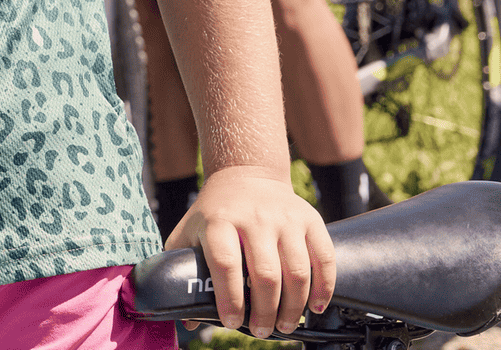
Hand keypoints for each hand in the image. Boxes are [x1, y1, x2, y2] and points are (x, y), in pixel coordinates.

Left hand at [170, 167, 334, 335]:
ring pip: (297, 272)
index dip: (229, 298)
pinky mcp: (310, 220)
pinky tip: (315, 307)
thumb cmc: (214, 213)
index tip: (231, 322)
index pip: (225, 264)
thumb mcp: (189, 232)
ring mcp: (285, 218)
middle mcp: (254, 218)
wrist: (246, 174)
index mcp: (219, 221)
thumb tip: (185, 319)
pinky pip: (324, 259)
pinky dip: (324, 288)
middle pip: (265, 274)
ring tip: (285, 325)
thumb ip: (181, 269)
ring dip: (294, 307)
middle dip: (265, 311)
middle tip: (261, 331)